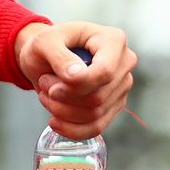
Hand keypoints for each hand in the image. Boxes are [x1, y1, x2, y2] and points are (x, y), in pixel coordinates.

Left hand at [14, 21, 136, 139]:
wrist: (46, 57)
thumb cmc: (47, 45)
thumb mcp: (44, 42)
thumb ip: (59, 56)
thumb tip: (76, 76)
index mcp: (113, 40)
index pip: (104, 72)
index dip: (77, 86)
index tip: (51, 87)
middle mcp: (124, 63)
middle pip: (98, 97)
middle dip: (65, 98)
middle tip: (44, 85)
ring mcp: (122, 86)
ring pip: (95, 114)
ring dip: (63, 111)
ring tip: (47, 96)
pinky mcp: (114, 106)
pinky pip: (96, 127)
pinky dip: (72, 129)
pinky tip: (54, 121)